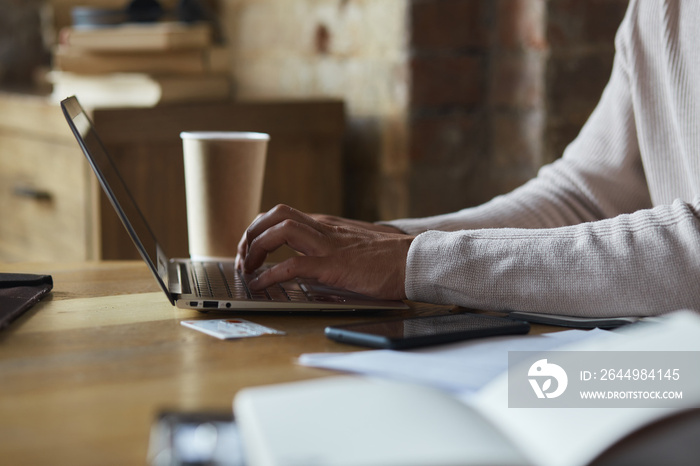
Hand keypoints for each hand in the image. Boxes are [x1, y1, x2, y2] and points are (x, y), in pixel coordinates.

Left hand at [236, 205, 413, 299]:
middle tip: (242, 257)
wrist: (414, 260)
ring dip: (256, 247)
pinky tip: (261, 285)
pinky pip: (293, 265)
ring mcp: (328, 245)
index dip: (259, 229)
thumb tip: (307, 267)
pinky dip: (271, 275)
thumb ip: (330, 249)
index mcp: (326, 225)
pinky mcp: (333, 265)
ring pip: (280, 230)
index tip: (249, 249)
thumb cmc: (389, 259)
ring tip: (248, 268)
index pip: (283, 215)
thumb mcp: (352, 246)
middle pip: (275, 215)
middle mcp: (323, 229)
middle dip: (251, 233)